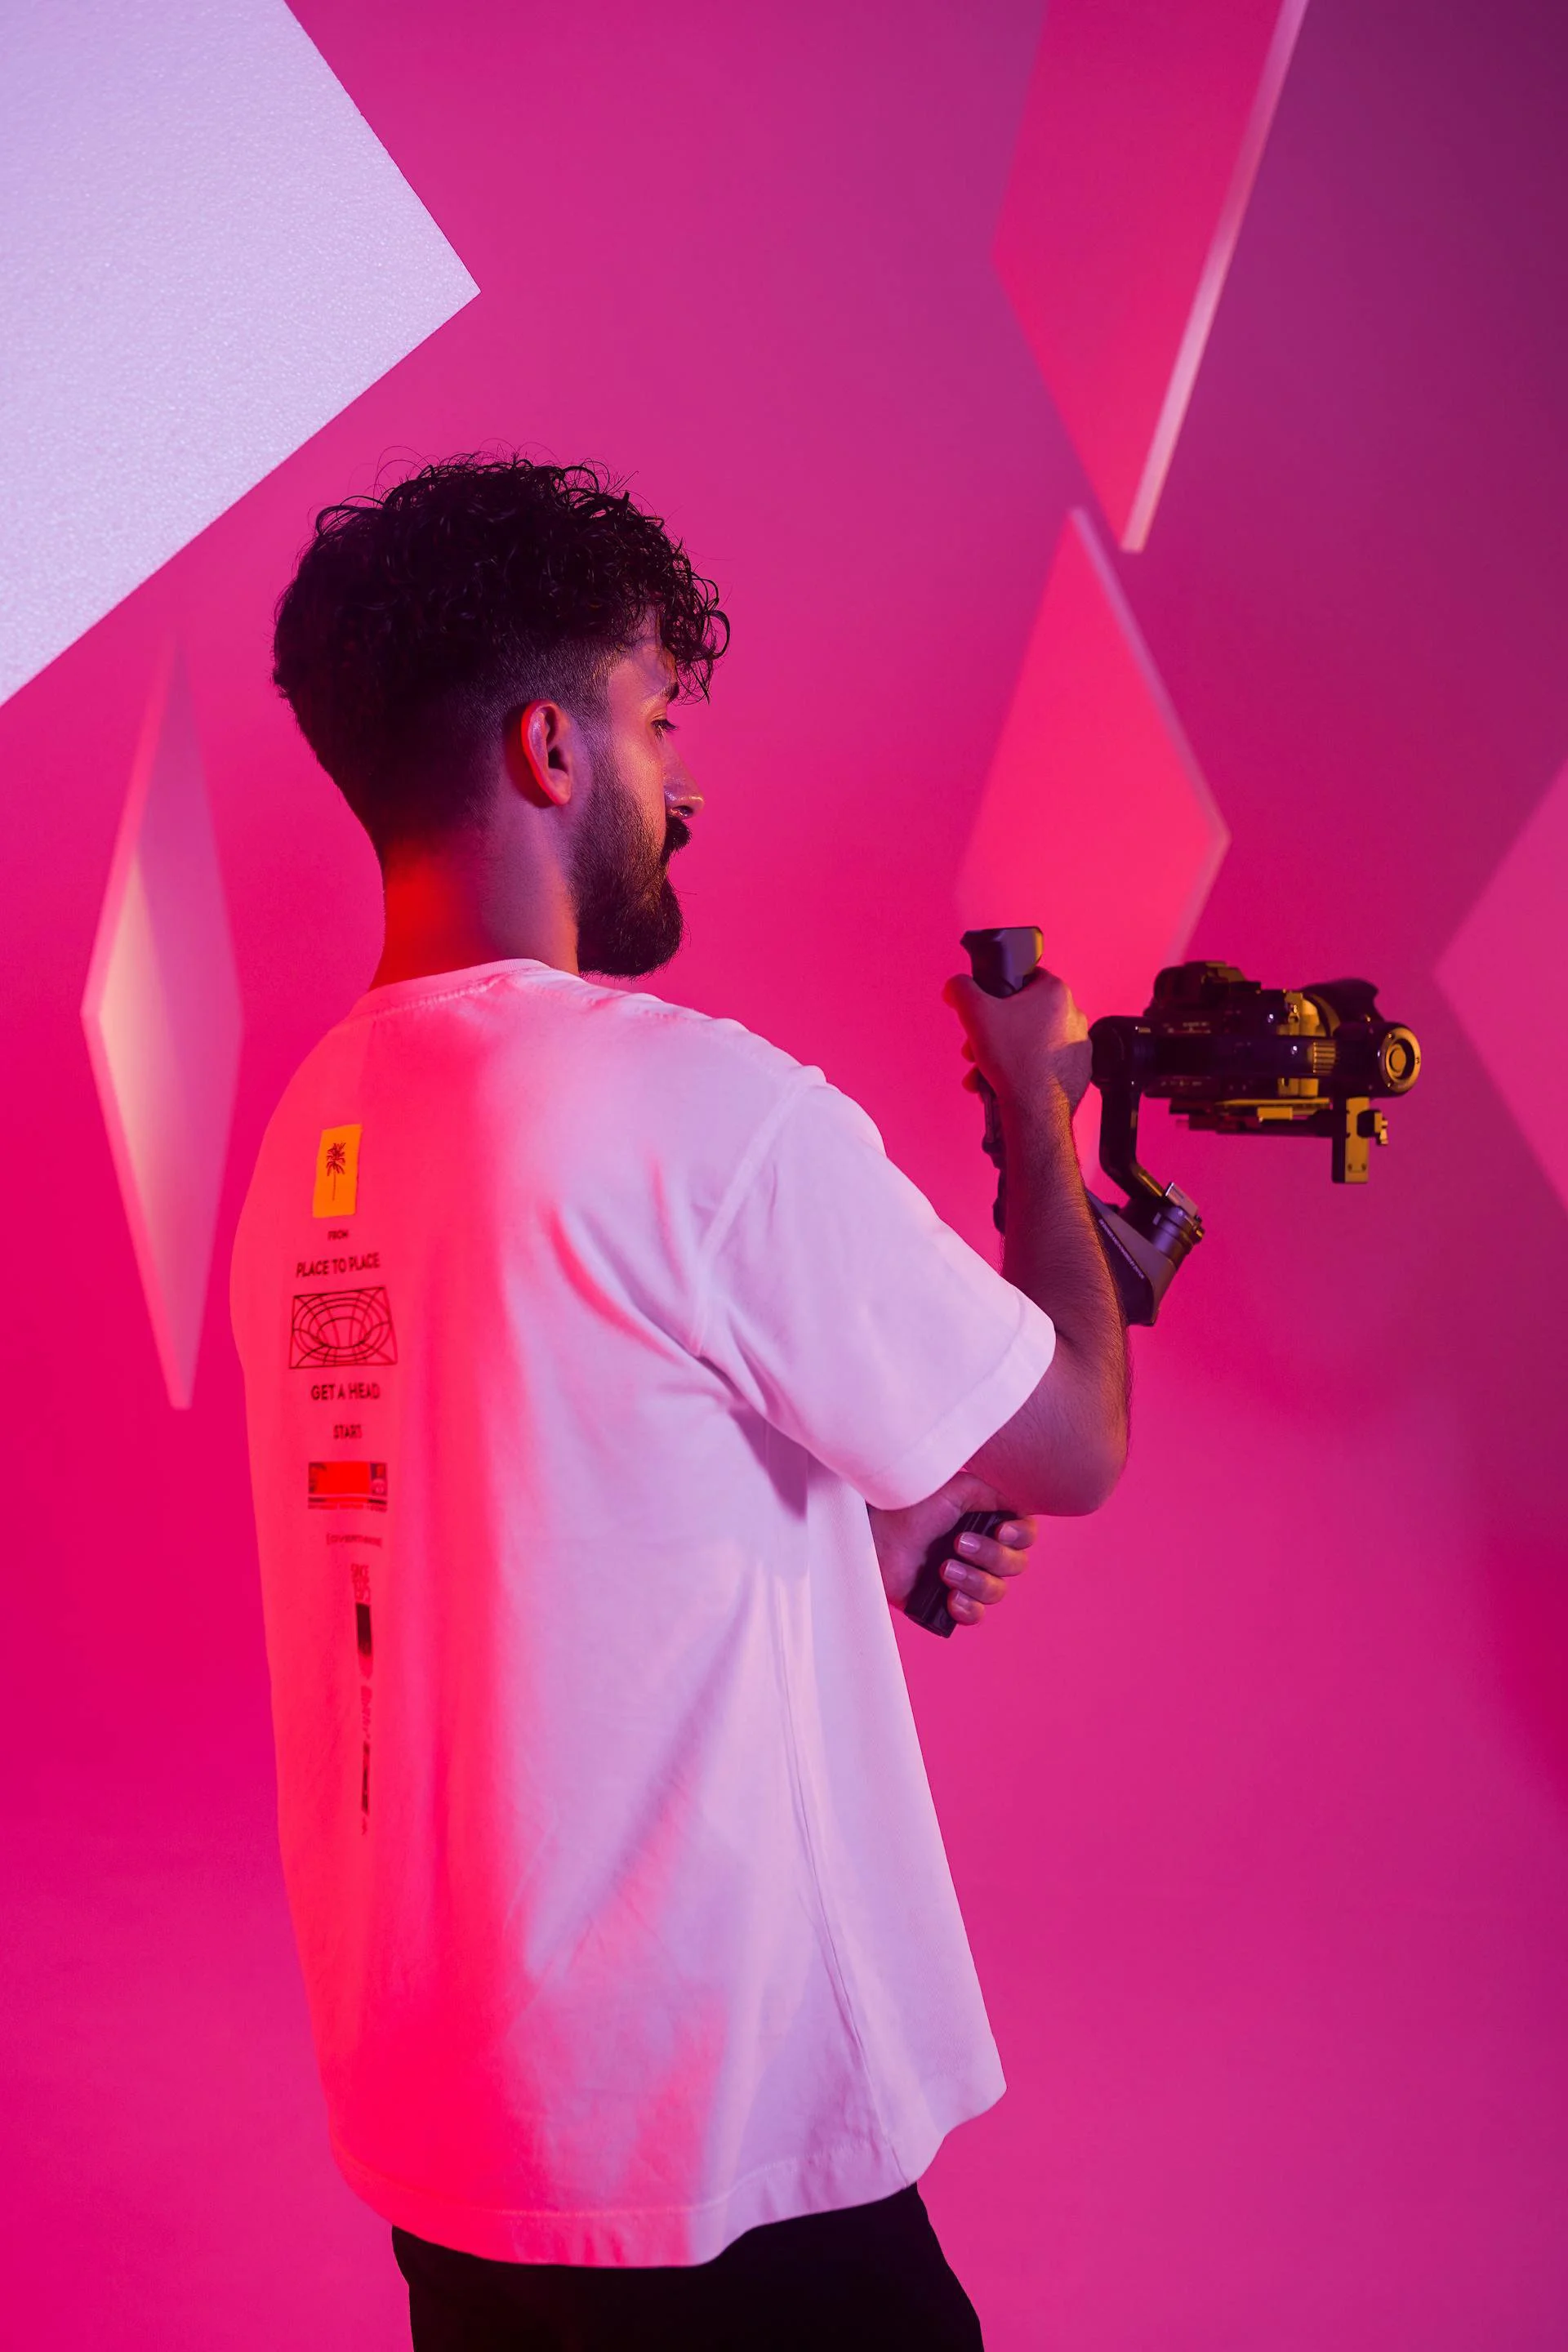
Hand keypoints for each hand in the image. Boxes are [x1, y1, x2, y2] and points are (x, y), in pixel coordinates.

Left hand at [868, 1472, 1038, 1628]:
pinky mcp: (946, 1602)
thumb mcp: (957, 1487)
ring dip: (975, 1580)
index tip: (1001, 1531)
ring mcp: (965, 1578)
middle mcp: (981, 1551)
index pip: (1025, 1535)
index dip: (1021, 1537)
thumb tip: (1017, 1510)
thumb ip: (993, 1495)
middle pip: (1016, 1565)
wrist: (876, 1531)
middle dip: (991, 1556)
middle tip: (957, 1543)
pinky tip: (950, 1596)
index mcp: (987, 1522)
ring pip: (997, 1592)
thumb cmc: (911, 1503)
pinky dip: (968, 1608)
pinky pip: (975, 1616)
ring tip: (944, 1569)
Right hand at [943, 966, 1091, 1117]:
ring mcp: (1078, 1045)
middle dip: (993, 1034)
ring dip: (1001, 1056)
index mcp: (1055, 992)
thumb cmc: (1014, 1061)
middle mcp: (1073, 1015)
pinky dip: (1021, 1072)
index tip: (984, 1012)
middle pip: (1022, 1016)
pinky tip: (1001, 1084)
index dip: (997, 994)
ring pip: (1030, 1043)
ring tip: (984, 1073)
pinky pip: (1043, 1064)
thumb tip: (955, 986)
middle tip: (976, 1049)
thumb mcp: (975, 1014)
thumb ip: (961, 990)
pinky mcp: (1077, 1071)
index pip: (1023, 978)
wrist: (1036, 1111)